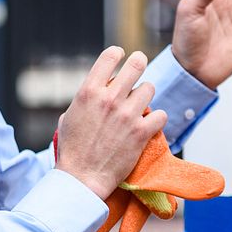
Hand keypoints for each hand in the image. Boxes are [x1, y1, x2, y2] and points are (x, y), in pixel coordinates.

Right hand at [55, 47, 166, 199]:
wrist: (82, 178)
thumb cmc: (73, 149)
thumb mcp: (70, 115)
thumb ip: (87, 98)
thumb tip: (100, 87)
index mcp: (88, 91)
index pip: (110, 56)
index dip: (118, 53)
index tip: (121, 55)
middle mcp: (109, 99)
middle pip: (136, 65)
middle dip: (139, 62)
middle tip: (140, 64)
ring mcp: (127, 115)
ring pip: (150, 88)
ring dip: (146, 95)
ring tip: (140, 104)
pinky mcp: (141, 132)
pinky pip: (160, 114)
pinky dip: (156, 119)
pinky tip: (149, 124)